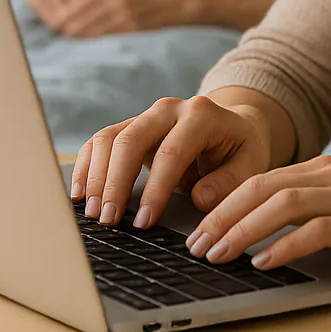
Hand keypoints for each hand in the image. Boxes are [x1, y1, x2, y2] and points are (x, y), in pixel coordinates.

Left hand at [50, 0, 184, 37]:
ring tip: (68, 38)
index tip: (55, 22)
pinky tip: (87, 40)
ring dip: (78, 33)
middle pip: (82, 15)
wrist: (173, 2)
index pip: (79, 2)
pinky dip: (94, 37)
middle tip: (57, 33)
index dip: (65, 14)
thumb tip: (77, 6)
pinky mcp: (132, 26)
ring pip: (92, 26)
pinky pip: (108, 33)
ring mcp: (123, 13)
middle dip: (68, 25)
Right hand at [70, 94, 272, 226]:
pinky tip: (80, 193)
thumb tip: (200, 198)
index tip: (144, 222)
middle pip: (131, 140)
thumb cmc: (240, 149)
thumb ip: (230, 182)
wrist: (232, 125)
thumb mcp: (250, 164)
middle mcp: (168, 109)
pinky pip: (100, 141)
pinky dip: (86, 166)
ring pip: (109, 138)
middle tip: (109, 220)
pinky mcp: (130, 127)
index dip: (155, 189)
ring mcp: (146, 115)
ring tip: (94, 213)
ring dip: (96, 177)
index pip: (171, 152)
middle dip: (116, 183)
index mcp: (201, 115)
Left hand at [183, 157, 330, 270]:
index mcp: (328, 169)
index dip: (223, 203)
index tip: (197, 228)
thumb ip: (321, 211)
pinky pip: (317, 230)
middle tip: (193, 245)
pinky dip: (284, 247)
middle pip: (260, 187)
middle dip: (220, 217)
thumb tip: (269, 238)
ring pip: (280, 205)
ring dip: (241, 231)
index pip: (261, 179)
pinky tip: (263, 264)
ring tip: (216, 255)